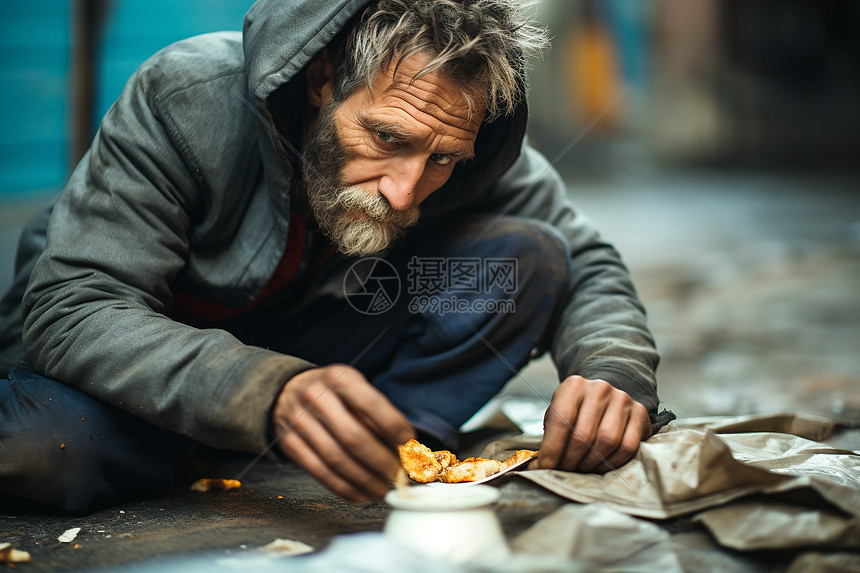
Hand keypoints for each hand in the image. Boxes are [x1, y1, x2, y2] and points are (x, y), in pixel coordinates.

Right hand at [271, 364, 414, 500]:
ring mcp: (299, 420)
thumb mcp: (355, 389)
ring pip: (337, 459)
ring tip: (383, 490)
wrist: (287, 391)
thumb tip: (406, 450)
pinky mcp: (289, 443)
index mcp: (339, 377)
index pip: (371, 404)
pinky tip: (362, 494)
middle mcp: (316, 396)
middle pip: (354, 437)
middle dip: (381, 462)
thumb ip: (377, 415)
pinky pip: (320, 472)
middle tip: (399, 476)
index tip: (410, 445)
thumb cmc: (334, 394)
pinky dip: (344, 488)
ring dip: (365, 480)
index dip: (394, 427)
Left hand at [534, 376, 650, 472]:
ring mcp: (622, 399)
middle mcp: (599, 388)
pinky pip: (627, 447)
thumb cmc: (576, 410)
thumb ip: (548, 436)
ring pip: (607, 442)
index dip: (552, 450)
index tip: (544, 468)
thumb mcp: (558, 413)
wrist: (606, 395)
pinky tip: (600, 466)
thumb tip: (534, 467)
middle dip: (569, 461)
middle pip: (583, 435)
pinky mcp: (640, 413)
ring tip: (580, 469)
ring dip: (590, 464)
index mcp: (573, 385)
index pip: (561, 421)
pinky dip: (612, 463)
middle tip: (562, 473)